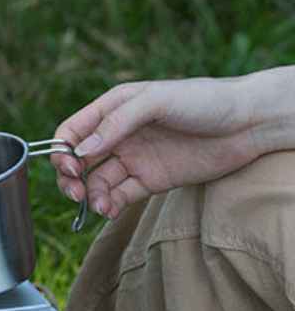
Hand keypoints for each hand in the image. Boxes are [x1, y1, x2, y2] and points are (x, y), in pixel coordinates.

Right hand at [52, 70, 294, 219]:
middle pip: (79, 160)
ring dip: (91, 195)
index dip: (62, 150)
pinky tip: (109, 210)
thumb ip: (116, 124)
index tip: (69, 168)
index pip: (73, 131)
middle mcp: (118, 135)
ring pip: (98, 181)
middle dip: (71, 178)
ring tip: (100, 206)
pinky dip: (110, 204)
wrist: (247, 123)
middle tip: (76, 193)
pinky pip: (121, 195)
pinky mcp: (152, 180)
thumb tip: (82, 150)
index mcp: (112, 108)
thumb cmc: (202, 100)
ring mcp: (135, 158)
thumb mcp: (155, 102)